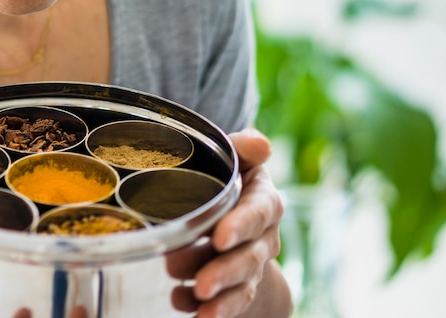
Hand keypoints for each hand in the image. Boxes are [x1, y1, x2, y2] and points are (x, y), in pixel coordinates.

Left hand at [185, 128, 286, 317]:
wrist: (226, 210)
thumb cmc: (222, 176)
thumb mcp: (231, 158)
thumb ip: (242, 148)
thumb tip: (260, 144)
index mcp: (262, 199)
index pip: (259, 212)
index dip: (242, 225)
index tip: (220, 238)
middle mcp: (262, 236)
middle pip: (249, 257)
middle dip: (225, 271)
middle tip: (203, 283)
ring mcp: (249, 265)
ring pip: (240, 285)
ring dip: (219, 298)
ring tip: (195, 298)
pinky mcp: (234, 287)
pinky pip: (226, 303)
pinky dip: (201, 308)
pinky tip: (182, 305)